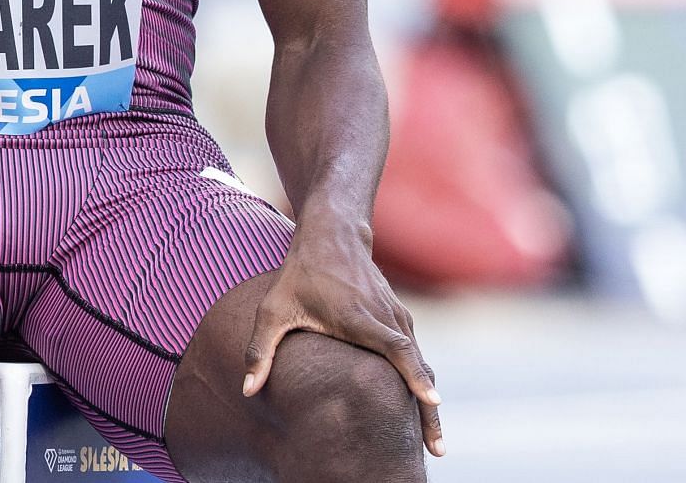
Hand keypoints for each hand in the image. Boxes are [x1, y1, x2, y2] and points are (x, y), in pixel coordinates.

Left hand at [242, 230, 442, 457]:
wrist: (333, 235)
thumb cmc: (300, 274)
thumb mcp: (273, 308)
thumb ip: (260, 349)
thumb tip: (247, 390)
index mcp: (360, 318)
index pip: (397, 349)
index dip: (415, 376)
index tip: (433, 401)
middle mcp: (386, 318)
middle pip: (418, 368)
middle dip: (429, 410)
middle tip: (437, 451)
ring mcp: (397, 318)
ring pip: (421, 364)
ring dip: (429, 402)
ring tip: (433, 443)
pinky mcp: (399, 319)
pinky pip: (415, 356)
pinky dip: (422, 383)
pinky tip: (422, 410)